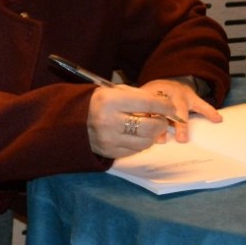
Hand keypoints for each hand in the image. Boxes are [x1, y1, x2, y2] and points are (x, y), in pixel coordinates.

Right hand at [85, 82, 219, 158]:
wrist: (75, 120)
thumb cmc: (100, 102)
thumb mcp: (116, 91)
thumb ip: (139, 97)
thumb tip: (164, 105)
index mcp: (110, 101)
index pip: (147, 104)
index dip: (164, 106)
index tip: (171, 107)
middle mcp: (109, 122)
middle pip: (149, 127)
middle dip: (161, 123)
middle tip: (162, 119)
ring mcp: (109, 140)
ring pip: (145, 143)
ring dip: (152, 135)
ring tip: (150, 127)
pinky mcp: (110, 153)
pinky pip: (134, 151)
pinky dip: (140, 143)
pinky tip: (137, 135)